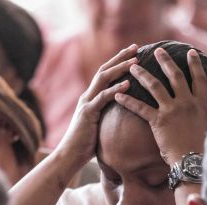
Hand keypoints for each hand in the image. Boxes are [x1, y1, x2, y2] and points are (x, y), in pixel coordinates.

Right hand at [56, 44, 137, 166]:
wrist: (69, 155)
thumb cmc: (86, 144)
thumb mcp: (100, 124)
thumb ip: (108, 114)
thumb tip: (124, 111)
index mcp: (91, 97)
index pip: (106, 73)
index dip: (119, 62)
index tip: (134, 53)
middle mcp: (88, 95)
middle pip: (105, 69)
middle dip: (121, 57)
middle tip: (136, 47)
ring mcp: (87, 103)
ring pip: (104, 79)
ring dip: (120, 68)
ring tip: (135, 62)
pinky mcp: (88, 113)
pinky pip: (103, 97)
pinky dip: (116, 89)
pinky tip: (128, 83)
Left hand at [115, 47, 206, 164]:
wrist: (193, 161)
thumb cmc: (201, 149)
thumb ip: (203, 115)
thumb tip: (203, 112)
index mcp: (200, 104)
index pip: (199, 79)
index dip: (195, 64)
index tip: (190, 52)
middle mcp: (187, 103)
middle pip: (175, 76)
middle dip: (166, 61)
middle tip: (158, 50)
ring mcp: (172, 110)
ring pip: (155, 86)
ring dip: (143, 74)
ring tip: (133, 66)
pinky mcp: (159, 121)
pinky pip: (140, 107)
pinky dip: (128, 101)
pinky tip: (118, 95)